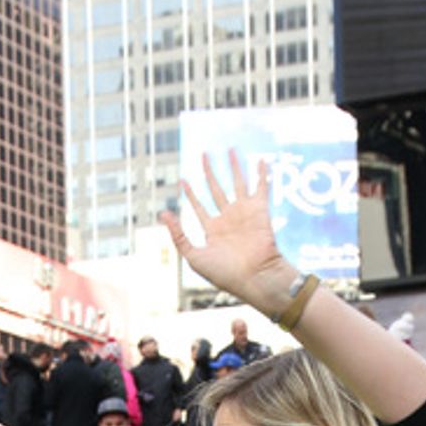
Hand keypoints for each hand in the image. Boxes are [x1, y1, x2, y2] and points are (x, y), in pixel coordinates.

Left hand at [159, 151, 291, 315]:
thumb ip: (178, 236)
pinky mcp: (260, 210)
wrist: (254, 277)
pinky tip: (261, 160)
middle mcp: (228, 219)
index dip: (190, 194)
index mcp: (213, 231)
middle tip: (204, 154)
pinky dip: (262, 174)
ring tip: (230, 149)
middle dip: (209, 172)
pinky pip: (261, 187)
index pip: (199, 207)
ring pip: (237, 183)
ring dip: (234, 166)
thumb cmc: (224, 273)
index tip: (183, 179)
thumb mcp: (194, 256)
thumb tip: (163, 214)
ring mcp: (244, 213)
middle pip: (216, 189)